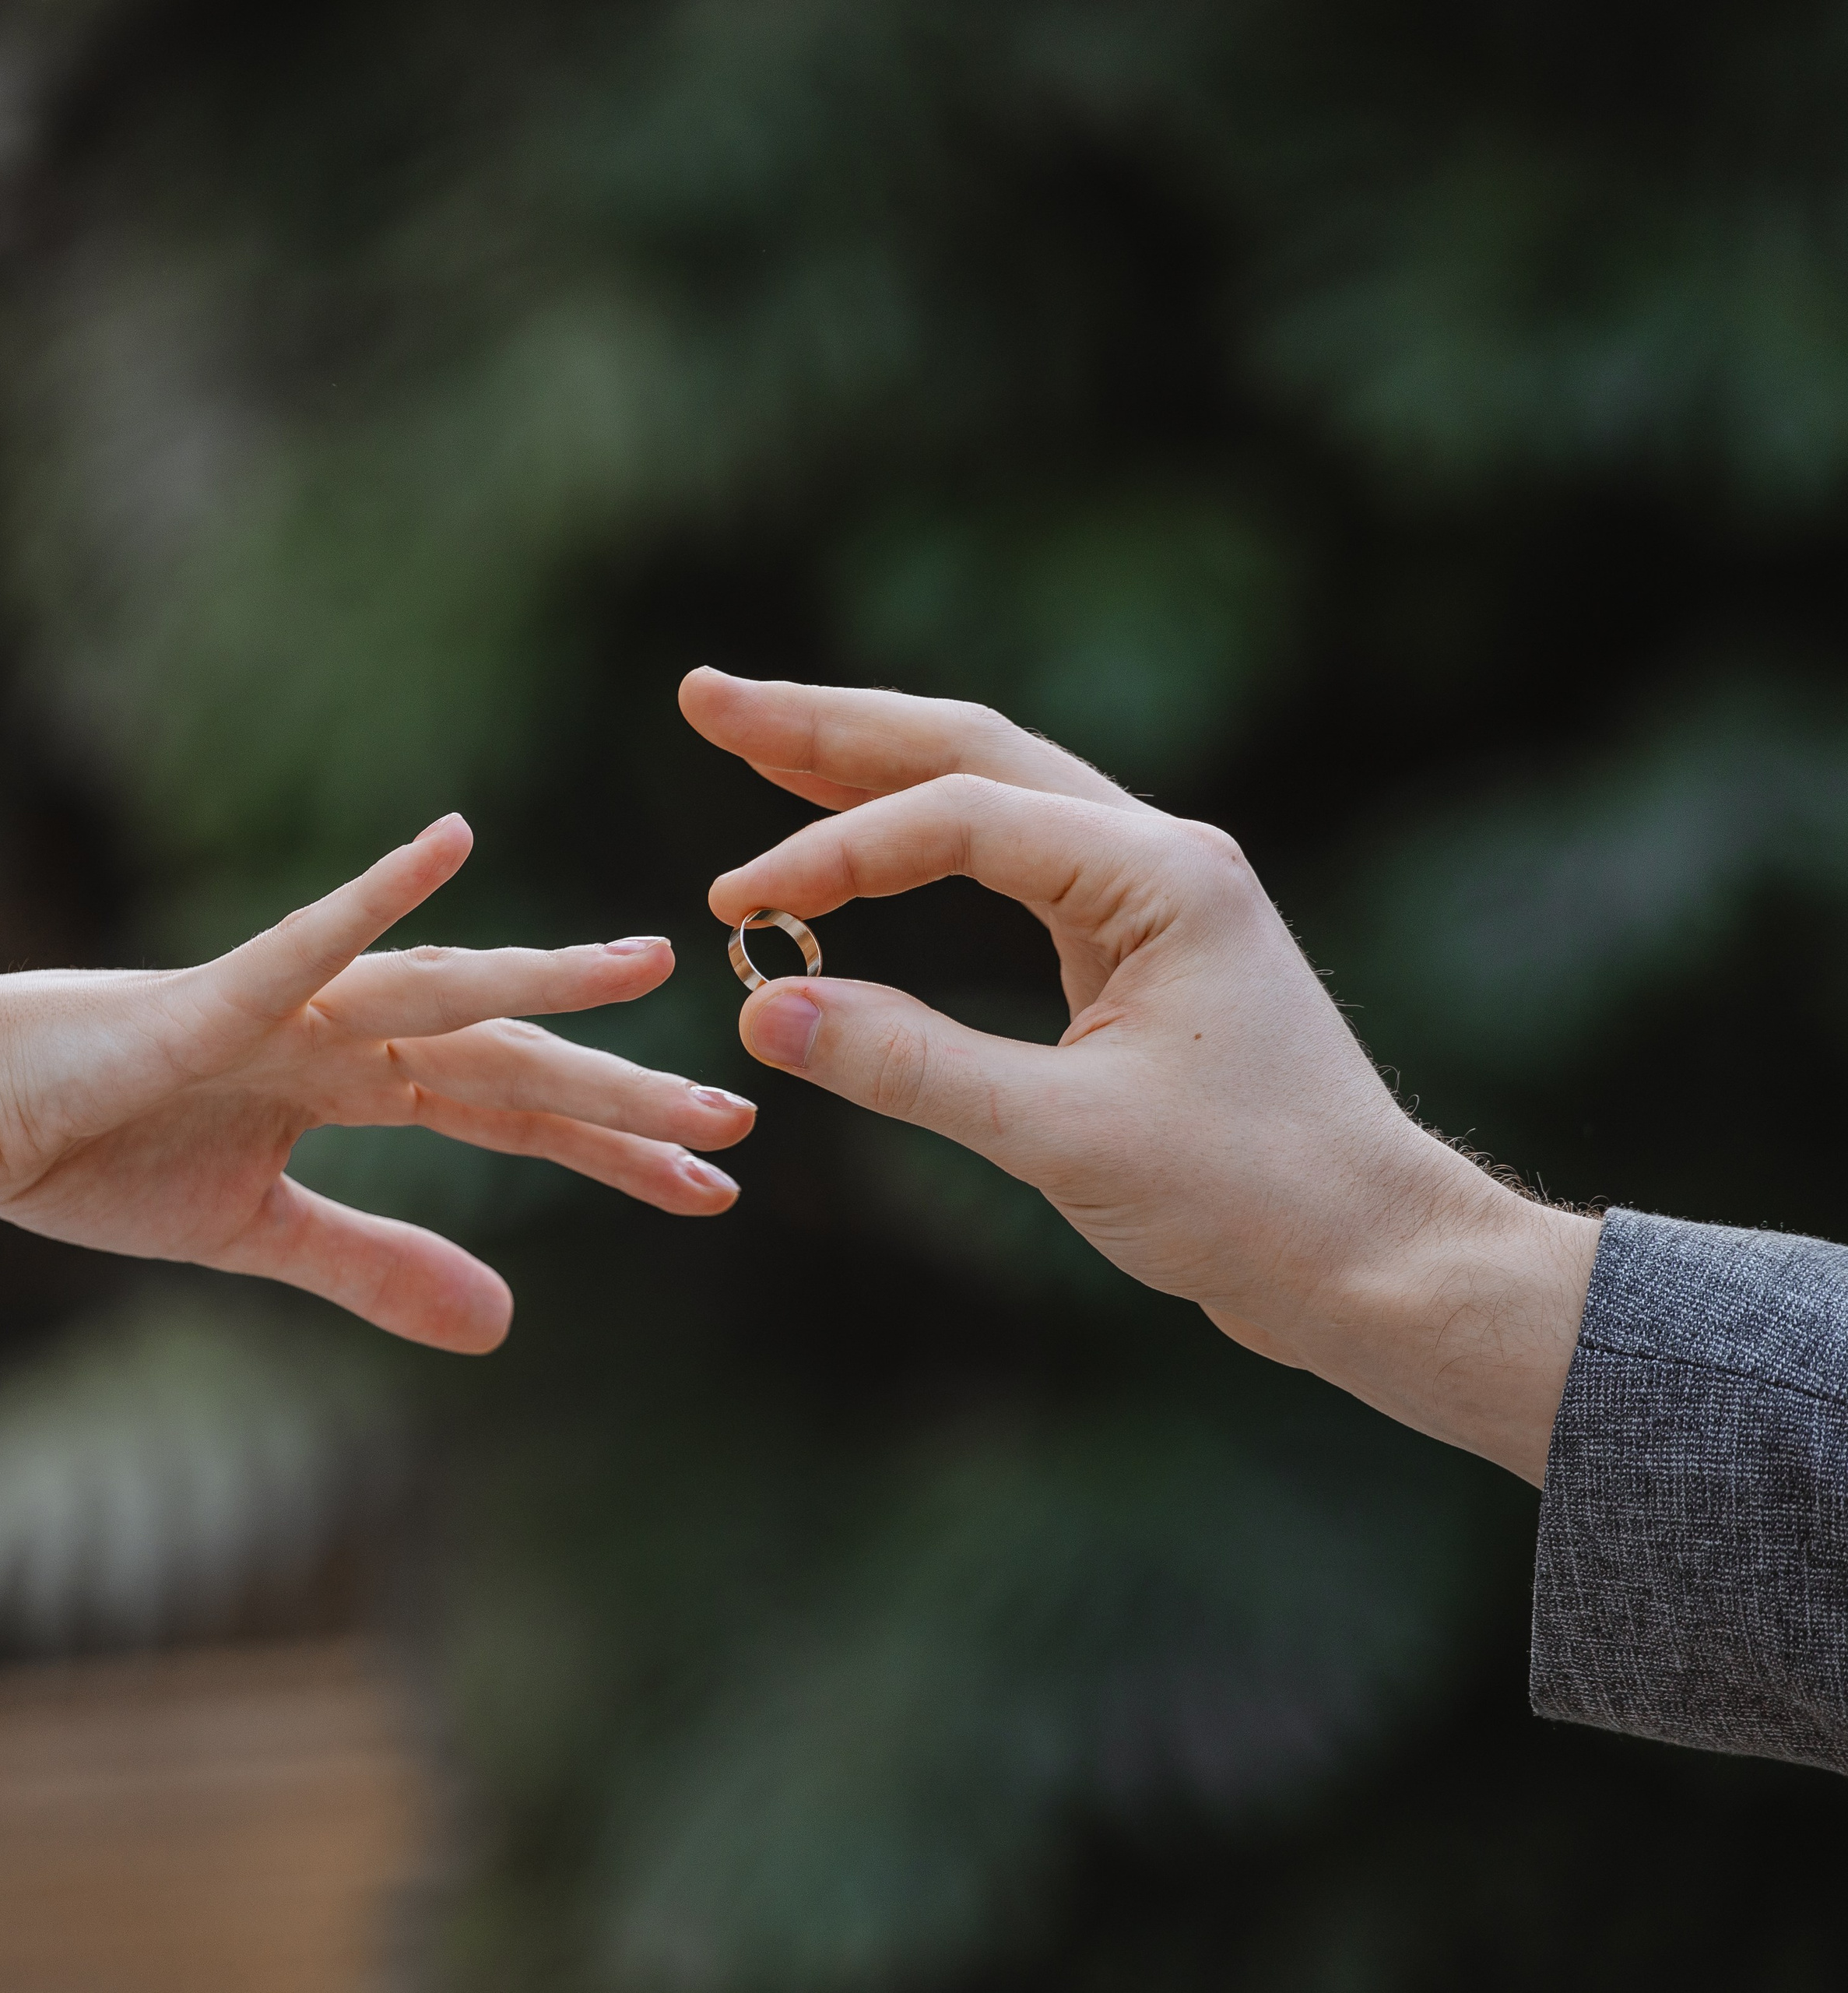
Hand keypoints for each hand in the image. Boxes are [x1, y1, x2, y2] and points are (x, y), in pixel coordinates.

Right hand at [0, 816, 754, 1352]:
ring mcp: (288, 1007)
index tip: (716, 1186)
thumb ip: (379, 1266)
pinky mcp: (210, 998)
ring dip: (546, 986)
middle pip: (511, 1063)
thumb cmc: (94, 1150)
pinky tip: (446, 840)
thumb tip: (506, 1326)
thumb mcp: (258, 1236)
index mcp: (362, 1083)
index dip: (617, 1151)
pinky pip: (303, 943)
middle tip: (738, 1124)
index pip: (519, 1115)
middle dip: (621, 1097)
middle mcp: (349, 1033)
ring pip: (441, 998)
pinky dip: (370, 898)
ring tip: (652, 968)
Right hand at [680, 669, 1597, 1481]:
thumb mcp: (1066, 1138)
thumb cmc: (1252, 1199)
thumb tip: (768, 1011)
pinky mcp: (1137, 943)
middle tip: (707, 698)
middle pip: (968, 748)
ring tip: (755, 737)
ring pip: (989, 793)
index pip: (957, 819)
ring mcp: (1151, 891)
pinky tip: (861, 838)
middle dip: (831, 727)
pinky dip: (921, 842)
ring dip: (871, 766)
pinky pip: (1009, 862)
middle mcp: (1157, 853)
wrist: (1372, 1256)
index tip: (735, 910)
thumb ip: (912, 1067)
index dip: (831, 855)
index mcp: (1158, 873)